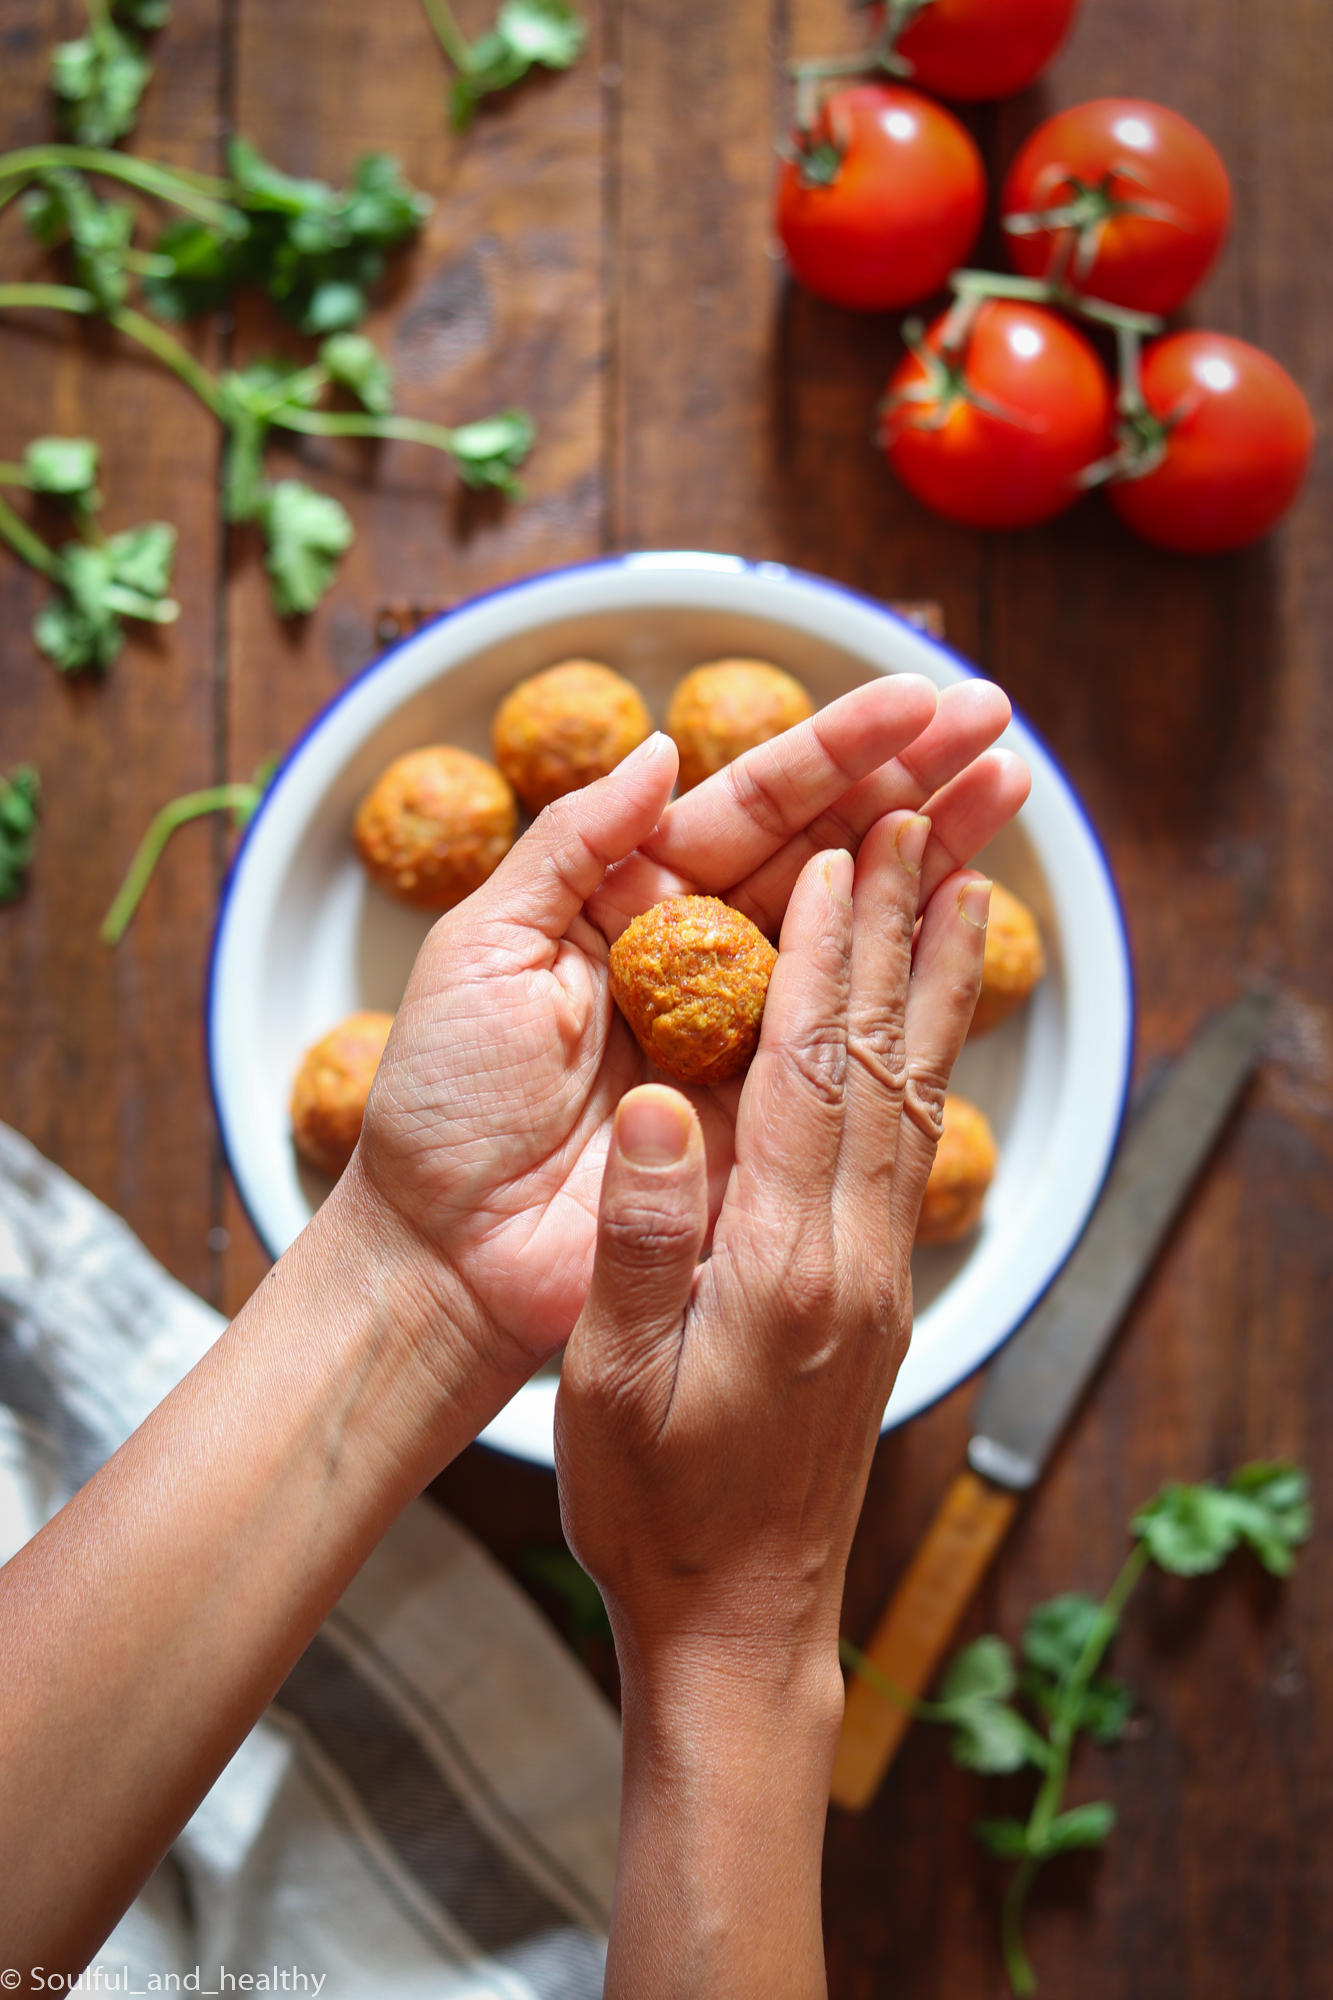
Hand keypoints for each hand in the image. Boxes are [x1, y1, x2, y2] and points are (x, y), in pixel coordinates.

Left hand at [354, 674, 1026, 1373]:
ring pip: (856, 925)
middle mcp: (701, 954)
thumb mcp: (481, 947)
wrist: (444, 1252)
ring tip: (1008, 787)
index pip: (751, 803)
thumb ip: (574, 843)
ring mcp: (745, 1032)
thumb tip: (662, 747)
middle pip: (825, 849)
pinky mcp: (771, 1112)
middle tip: (994, 727)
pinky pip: (853, 1030)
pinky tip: (969, 907)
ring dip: (935, 855)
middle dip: (911, 784)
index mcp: (632, 899)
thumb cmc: (440, 1102)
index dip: (834, 751)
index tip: (913, 703)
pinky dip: (917, 970)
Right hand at [554, 824, 996, 1997]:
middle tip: (924, 821)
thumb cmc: (658, 1506)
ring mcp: (880, 1277)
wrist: (743, 1615)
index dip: (824, 958)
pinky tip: (932, 1027)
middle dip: (901, 933)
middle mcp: (853, 1257)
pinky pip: (915, 1150)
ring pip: (919, 1098)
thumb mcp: (608, 1379)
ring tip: (965, 888)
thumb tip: (659, 1105)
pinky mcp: (881, 1296)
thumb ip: (637, 1240)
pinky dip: (929, 1064)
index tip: (837, 853)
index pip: (810, 1075)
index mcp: (780, 1265)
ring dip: (935, 986)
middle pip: (886, 1064)